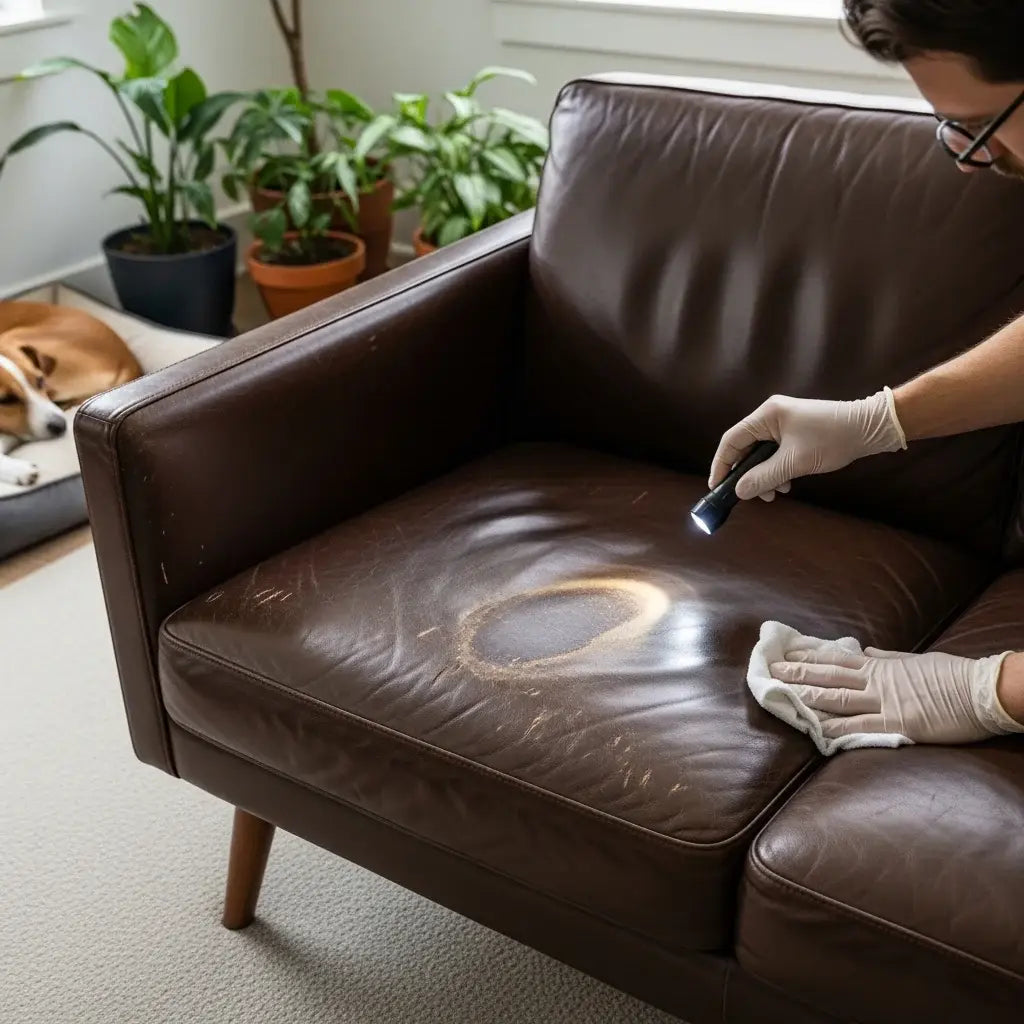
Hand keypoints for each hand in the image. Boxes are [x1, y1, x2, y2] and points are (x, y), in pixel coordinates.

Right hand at [709, 389, 905, 500]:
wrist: (870, 429)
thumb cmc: (833, 438)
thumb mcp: (795, 462)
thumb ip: (764, 477)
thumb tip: (740, 491)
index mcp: (767, 415)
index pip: (732, 440)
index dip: (722, 464)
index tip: (717, 486)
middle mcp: (771, 416)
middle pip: (745, 448)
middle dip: (747, 474)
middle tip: (750, 495)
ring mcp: (784, 424)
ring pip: (761, 454)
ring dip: (764, 475)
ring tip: (776, 492)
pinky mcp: (795, 432)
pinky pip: (775, 454)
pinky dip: (777, 470)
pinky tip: (787, 483)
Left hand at [770, 646, 1023, 744]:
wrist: (981, 690)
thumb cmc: (952, 675)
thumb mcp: (915, 659)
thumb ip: (888, 657)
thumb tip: (867, 650)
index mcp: (880, 665)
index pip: (835, 658)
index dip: (807, 655)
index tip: (784, 653)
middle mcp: (876, 682)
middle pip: (828, 677)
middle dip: (797, 675)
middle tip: (770, 672)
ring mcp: (885, 704)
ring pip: (836, 700)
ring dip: (806, 699)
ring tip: (781, 697)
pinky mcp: (897, 726)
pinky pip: (860, 728)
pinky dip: (837, 730)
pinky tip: (816, 733)